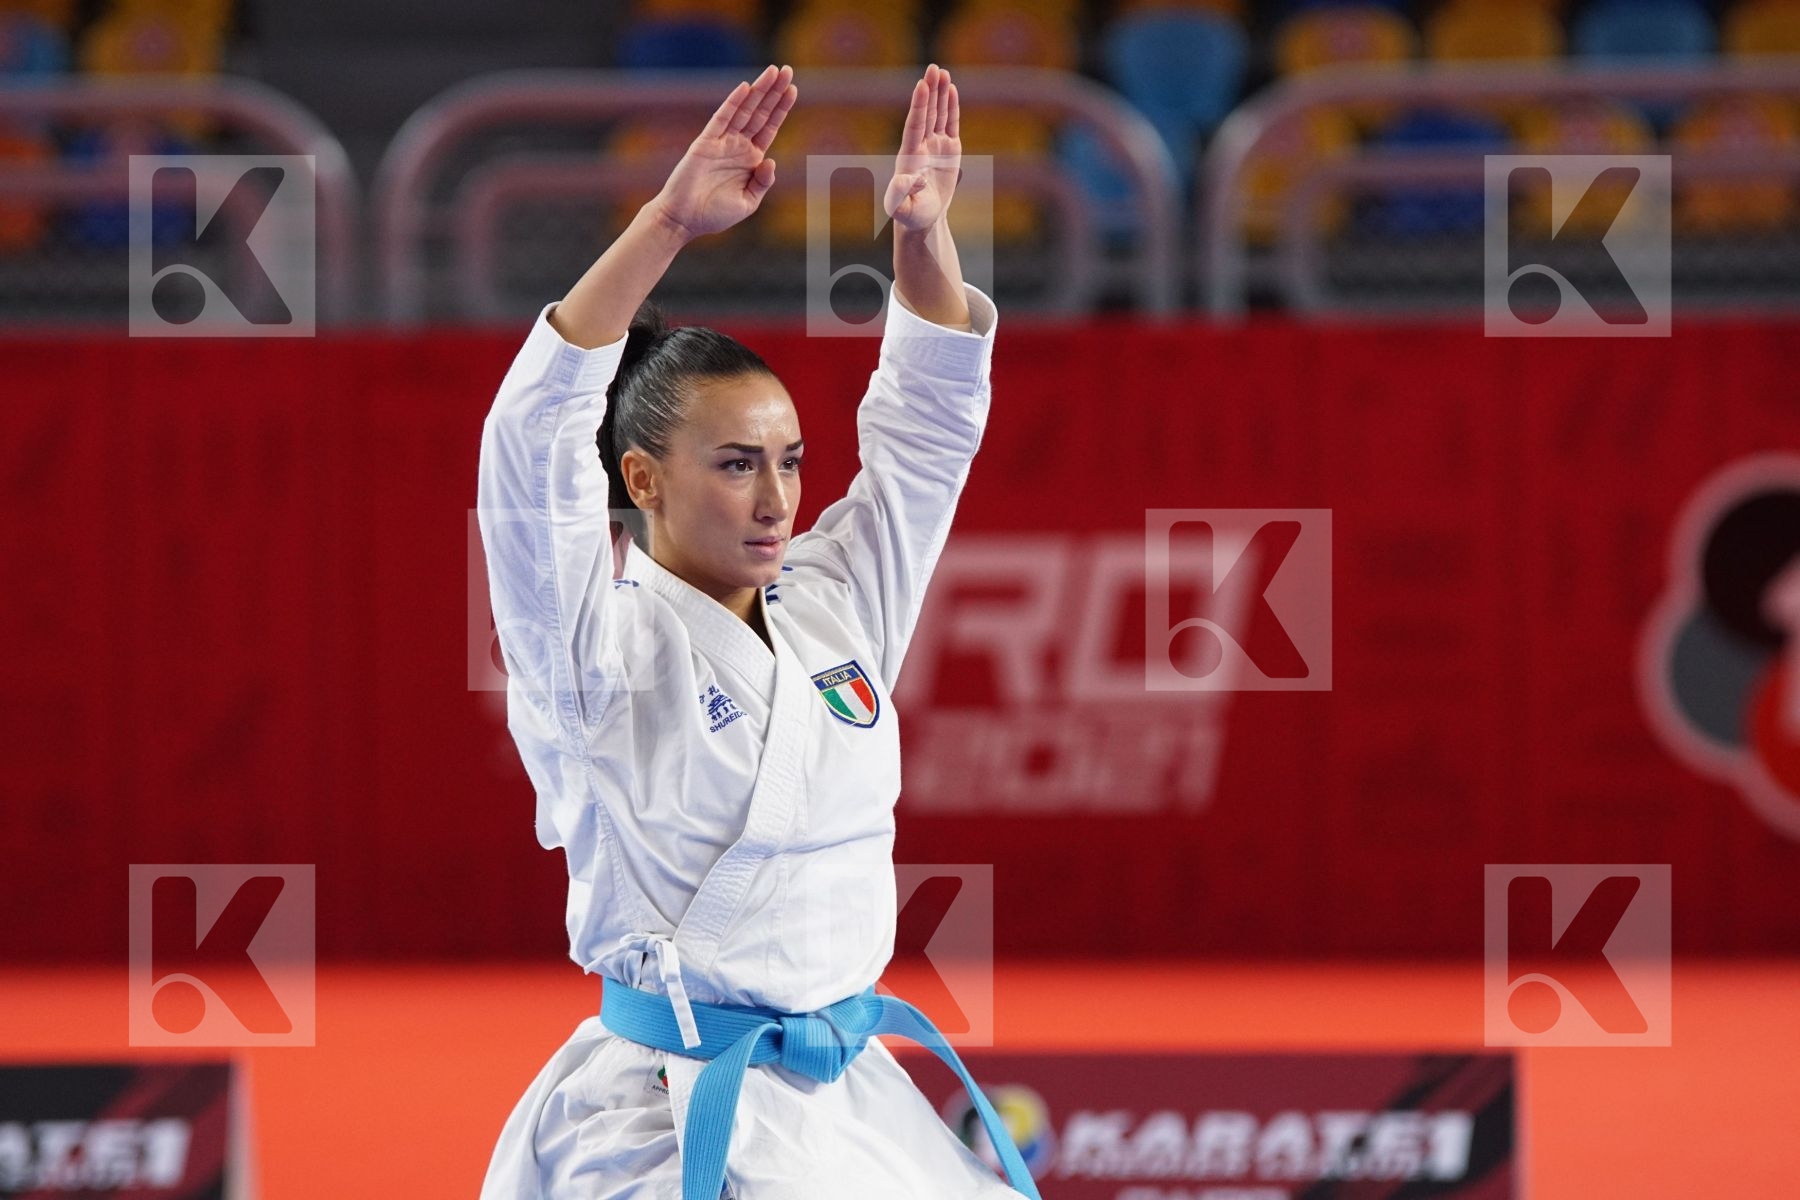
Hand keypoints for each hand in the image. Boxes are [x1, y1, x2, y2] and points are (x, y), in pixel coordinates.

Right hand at [652, 64, 796, 240]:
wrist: (684, 220)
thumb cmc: (714, 214)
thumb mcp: (747, 202)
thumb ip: (762, 182)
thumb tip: (771, 160)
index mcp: (750, 159)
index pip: (769, 127)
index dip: (781, 108)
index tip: (793, 88)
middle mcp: (738, 146)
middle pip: (760, 113)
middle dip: (774, 92)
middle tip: (787, 70)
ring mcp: (722, 142)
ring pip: (744, 111)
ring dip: (759, 91)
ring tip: (773, 71)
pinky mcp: (705, 143)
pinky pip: (722, 119)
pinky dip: (733, 103)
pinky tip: (745, 88)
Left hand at [884, 63, 959, 233]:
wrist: (922, 218)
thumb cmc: (909, 214)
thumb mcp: (900, 209)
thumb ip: (899, 195)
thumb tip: (911, 179)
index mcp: (909, 155)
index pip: (915, 125)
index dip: (918, 106)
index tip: (921, 86)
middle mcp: (921, 145)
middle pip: (926, 113)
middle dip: (930, 91)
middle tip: (933, 68)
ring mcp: (935, 145)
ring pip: (938, 114)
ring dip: (940, 93)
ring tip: (942, 72)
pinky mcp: (949, 149)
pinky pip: (951, 124)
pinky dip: (952, 107)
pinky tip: (952, 90)